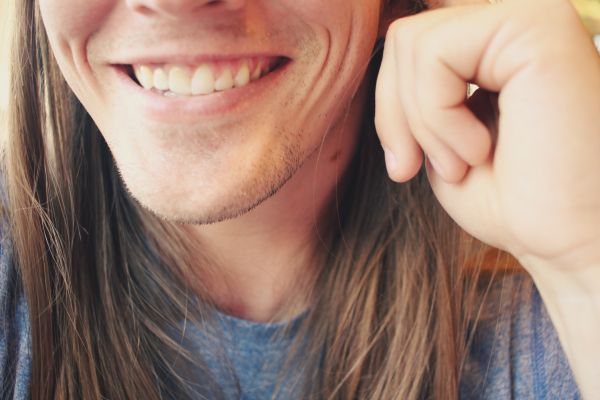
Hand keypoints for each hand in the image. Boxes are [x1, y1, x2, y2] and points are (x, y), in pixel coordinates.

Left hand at [375, 0, 599, 271]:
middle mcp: (516, 22)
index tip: (407, 167)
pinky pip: (433, 53)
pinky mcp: (536, 26)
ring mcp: (530, 16)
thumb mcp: (436, 138)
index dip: (390, 111)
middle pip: (403, 40)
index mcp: (495, 47)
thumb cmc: (509, 199)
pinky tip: (480, 149)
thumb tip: (381, 51)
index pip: (407, 48)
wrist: (566, 241)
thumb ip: (413, 91)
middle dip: (397, 117)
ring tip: (465, 162)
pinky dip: (437, 115)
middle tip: (438, 168)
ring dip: (423, 122)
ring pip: (412, 43)